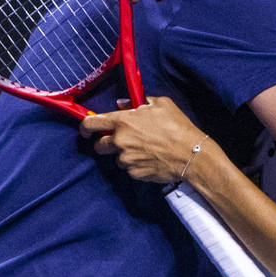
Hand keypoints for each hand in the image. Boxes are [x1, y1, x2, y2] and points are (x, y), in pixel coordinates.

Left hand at [80, 96, 206, 182]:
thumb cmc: (177, 126)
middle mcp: (119, 142)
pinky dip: (136, 165)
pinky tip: (150, 160)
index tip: (85, 130)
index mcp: (122, 121)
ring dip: (124, 155)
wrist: (191, 154)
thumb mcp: (161, 104)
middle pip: (98, 146)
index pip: (90, 123)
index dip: (84, 127)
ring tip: (143, 150)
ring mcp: (126, 160)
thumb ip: (139, 102)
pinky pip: (129, 170)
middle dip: (105, 143)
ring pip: (116, 158)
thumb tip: (122, 104)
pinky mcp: (134, 174)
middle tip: (119, 141)